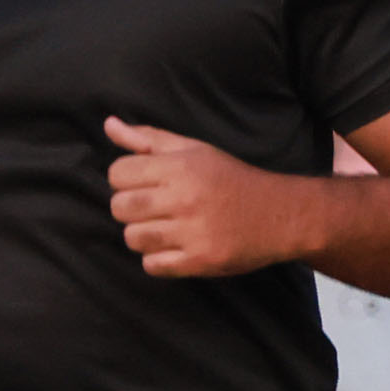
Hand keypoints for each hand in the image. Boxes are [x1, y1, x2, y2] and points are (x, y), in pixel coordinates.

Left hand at [104, 120, 317, 279]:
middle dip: (131, 208)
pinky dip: (158, 259)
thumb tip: (108, 124)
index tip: (146, 184)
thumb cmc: (231, 179)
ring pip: (133, 238)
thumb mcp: (194, 151)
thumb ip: (149, 140)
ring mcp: (193, 233)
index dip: (126, 179)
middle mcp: (185, 199)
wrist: (281, 215)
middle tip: (154, 208)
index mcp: (181, 167)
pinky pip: (152, 265)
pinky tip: (176, 247)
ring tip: (165, 229)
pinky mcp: (201, 261)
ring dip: (143, 235)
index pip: (118, 174)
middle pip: (120, 207)